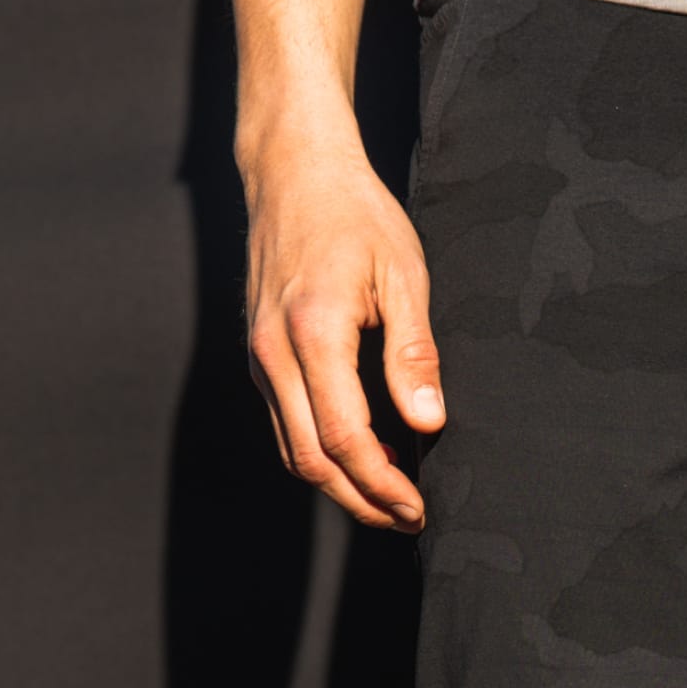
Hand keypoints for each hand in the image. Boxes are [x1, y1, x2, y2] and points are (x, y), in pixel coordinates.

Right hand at [241, 130, 442, 530]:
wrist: (293, 169)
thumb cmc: (355, 215)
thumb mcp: (404, 276)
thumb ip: (414, 355)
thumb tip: (428, 423)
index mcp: (313, 333)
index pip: (344, 438)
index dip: (382, 485)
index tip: (418, 506)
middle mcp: (274, 353)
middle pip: (311, 460)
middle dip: (362, 501)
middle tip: (410, 518)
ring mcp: (259, 357)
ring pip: (293, 450)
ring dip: (340, 486)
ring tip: (391, 499)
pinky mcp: (258, 356)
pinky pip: (286, 425)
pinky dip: (321, 455)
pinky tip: (362, 458)